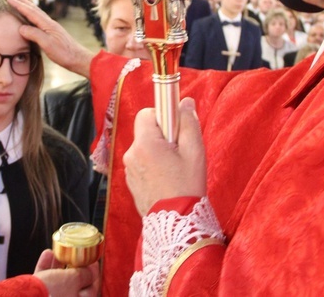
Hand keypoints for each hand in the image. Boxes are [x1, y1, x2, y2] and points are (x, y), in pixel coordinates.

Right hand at [7, 0, 93, 77]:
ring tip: (20, 2)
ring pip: (37, 13)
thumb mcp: (47, 44)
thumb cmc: (64, 53)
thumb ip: (34, 34)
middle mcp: (49, 23)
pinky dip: (32, 15)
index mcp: (47, 24)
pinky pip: (39, 20)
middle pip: (34, 9)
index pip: (30, 12)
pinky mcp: (53, 32)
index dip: (19, 5)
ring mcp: (52, 27)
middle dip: (22, 2)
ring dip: (27, 7)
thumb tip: (21, 28)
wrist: (78, 58)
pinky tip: (32, 18)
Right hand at [34, 249, 98, 296]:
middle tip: (74, 254)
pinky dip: (46, 268)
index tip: (91, 260)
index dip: (93, 272)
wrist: (25, 296)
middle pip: (74, 284)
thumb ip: (85, 274)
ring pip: (58, 281)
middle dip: (73, 267)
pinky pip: (45, 281)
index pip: (91, 288)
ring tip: (58, 251)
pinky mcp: (39, 295)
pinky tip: (47, 255)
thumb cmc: (53, 292)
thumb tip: (91, 271)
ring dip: (58, 265)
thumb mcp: (74, 279)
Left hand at [124, 98, 206, 215]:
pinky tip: (166, 179)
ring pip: (144, 148)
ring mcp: (128, 170)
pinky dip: (152, 166)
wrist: (177, 222)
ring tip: (174, 169)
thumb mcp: (195, 151)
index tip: (176, 129)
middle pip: (145, 131)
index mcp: (145, 144)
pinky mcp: (130, 182)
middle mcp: (131, 154)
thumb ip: (188, 122)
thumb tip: (185, 102)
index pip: (146, 114)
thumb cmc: (187, 186)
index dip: (162, 117)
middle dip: (162, 136)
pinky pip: (141, 163)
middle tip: (179, 152)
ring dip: (157, 152)